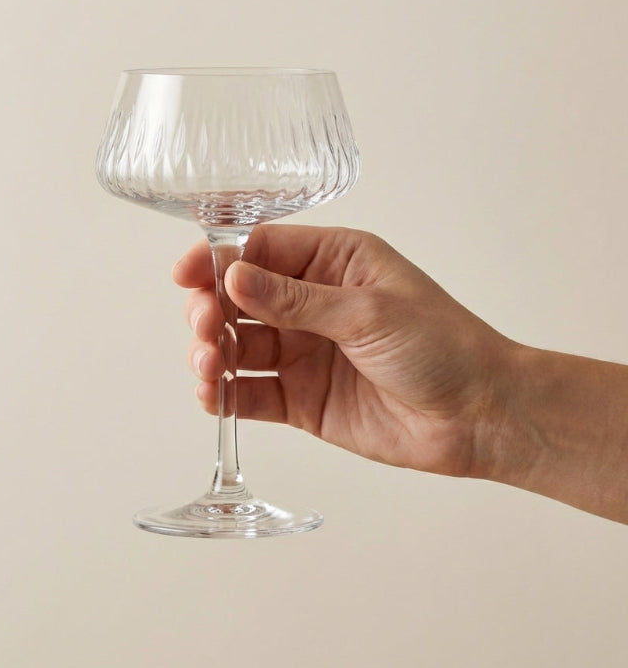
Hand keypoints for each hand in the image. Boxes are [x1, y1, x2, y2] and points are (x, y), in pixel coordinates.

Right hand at [174, 225, 512, 478]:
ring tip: (210, 363)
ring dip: (213, 351)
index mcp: (333, 262)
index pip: (261, 250)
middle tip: (206, 326)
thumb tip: (233, 276)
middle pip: (239, 298)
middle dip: (212, 309)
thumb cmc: (443, 347)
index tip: (187, 274)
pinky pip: (251, 392)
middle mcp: (311, 304)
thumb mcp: (368, 311)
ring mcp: (303, 352)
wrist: (480, 417)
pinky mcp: (301, 398)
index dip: (219, 260)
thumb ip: (296, 299)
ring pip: (239, 345)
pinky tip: (213, 394)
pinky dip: (225, 393)